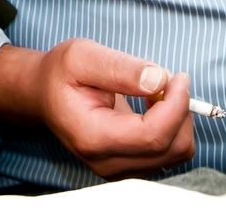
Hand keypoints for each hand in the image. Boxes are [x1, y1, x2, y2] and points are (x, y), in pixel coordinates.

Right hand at [0, 40, 195, 178]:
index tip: (178, 76)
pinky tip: (153, 106)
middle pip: (170, 148)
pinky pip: (168, 152)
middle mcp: (106, 162)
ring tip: (157, 91)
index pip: (153, 135)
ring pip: (175, 153)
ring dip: (178, 119)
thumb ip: (121, 68)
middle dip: (181, 110)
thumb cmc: (60, 74)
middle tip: (169, 79)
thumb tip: (159, 80)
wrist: (44, 95)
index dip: (176, 106)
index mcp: (93, 136)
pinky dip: (172, 127)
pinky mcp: (129, 167)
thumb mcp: (82, 56)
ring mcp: (118, 169)